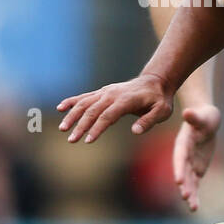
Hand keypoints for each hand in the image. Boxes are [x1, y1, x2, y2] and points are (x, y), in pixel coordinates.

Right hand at [57, 74, 172, 143]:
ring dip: (72, 115)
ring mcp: (106, 92)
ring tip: (63, 129)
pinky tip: (60, 108)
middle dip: (81, 126)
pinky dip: (72, 101)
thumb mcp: (162, 111)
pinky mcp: (102, 92)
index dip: (97, 128)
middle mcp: (113, 95)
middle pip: (93, 111)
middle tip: (72, 140)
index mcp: (126, 100)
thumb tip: (135, 131)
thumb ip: (150, 121)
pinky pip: (84, 96)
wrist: (156, 82)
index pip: (108, 116)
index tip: (88, 140)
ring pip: (85, 103)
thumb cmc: (160, 100)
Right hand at [173, 104, 220, 211]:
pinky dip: (195, 194)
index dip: (179, 168)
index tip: (179, 179)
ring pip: (189, 181)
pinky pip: (195, 183)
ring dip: (190, 193)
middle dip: (185, 184)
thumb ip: (194, 117)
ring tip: (192, 207)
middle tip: (186, 196)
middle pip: (183, 172)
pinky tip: (195, 207)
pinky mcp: (196, 168)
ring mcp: (190, 163)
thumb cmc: (204, 116)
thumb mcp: (201, 116)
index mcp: (183, 143)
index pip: (180, 157)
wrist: (206, 120)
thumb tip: (187, 112)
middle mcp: (184, 156)